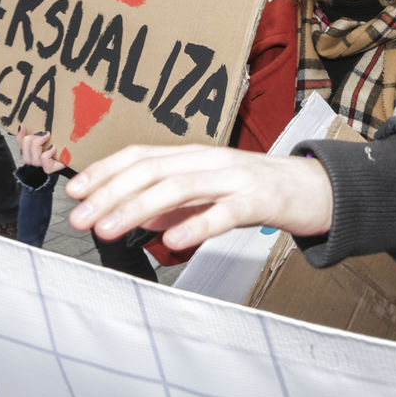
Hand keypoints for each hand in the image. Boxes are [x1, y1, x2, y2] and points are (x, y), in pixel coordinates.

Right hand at [17, 124, 65, 172]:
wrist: (76, 154)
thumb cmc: (62, 145)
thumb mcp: (47, 135)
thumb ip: (34, 131)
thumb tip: (21, 126)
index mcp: (33, 150)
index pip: (21, 144)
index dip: (20, 136)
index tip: (24, 126)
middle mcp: (36, 160)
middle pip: (25, 154)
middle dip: (32, 141)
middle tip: (44, 134)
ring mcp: (43, 165)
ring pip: (33, 159)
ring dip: (38, 146)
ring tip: (47, 137)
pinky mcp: (51, 167)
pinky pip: (44, 162)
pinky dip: (47, 154)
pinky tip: (53, 147)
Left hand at [65, 145, 333, 248]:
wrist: (319, 188)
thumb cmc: (263, 191)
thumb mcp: (213, 193)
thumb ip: (178, 204)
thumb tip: (140, 217)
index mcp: (196, 156)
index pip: (142, 156)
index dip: (106, 171)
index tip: (75, 192)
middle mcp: (211, 161)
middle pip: (153, 169)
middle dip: (111, 193)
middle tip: (81, 218)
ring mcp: (237, 178)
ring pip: (180, 187)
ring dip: (138, 208)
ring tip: (110, 229)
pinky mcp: (261, 200)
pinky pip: (224, 212)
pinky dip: (196, 224)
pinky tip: (173, 241)